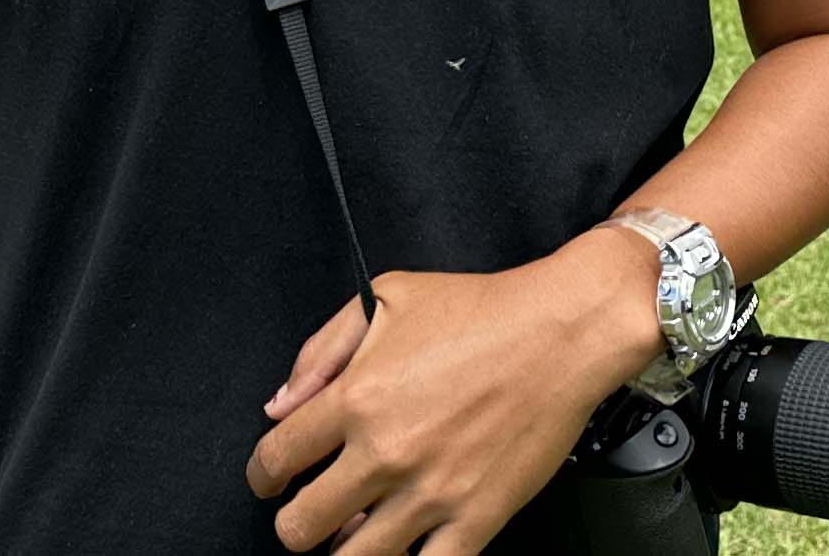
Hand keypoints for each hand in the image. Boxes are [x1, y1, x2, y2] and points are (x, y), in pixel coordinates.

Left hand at [246, 231, 661, 554]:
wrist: (565, 331)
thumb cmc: (483, 310)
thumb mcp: (385, 298)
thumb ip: (321, 350)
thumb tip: (280, 404)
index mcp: (356, 398)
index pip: (276, 460)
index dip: (264, 477)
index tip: (272, 481)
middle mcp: (385, 452)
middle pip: (300, 527)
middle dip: (297, 523)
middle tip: (313, 511)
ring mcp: (431, 492)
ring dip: (344, 550)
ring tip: (354, 533)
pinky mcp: (476, 518)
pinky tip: (406, 548)